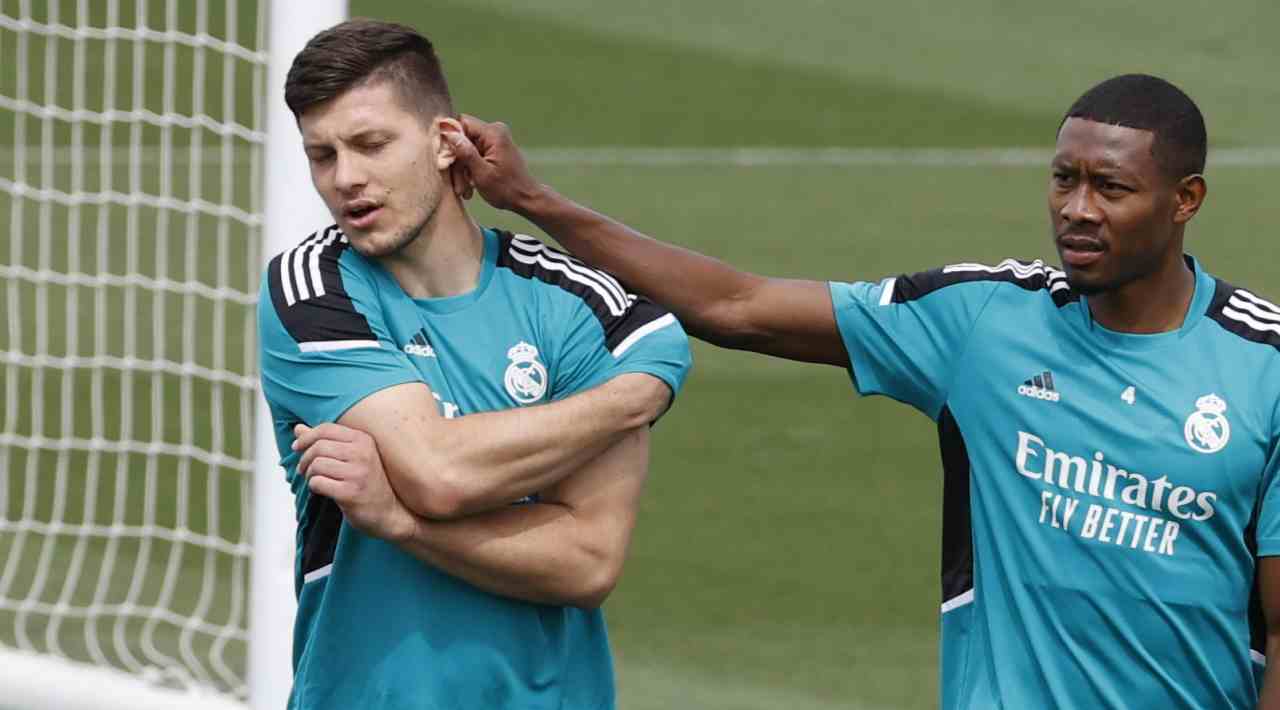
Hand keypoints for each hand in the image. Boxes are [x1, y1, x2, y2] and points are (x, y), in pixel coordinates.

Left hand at [292, 422, 416, 542]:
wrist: (390, 512)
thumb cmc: (368, 483)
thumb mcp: (351, 457)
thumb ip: (324, 441)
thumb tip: (298, 429)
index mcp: (363, 440)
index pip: (326, 429)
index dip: (307, 437)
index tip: (297, 447)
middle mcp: (363, 453)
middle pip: (318, 447)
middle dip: (304, 459)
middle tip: (303, 470)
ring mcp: (358, 473)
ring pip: (316, 465)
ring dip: (309, 474)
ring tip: (314, 480)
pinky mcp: (351, 493)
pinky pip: (318, 483)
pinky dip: (314, 487)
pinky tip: (321, 491)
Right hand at [442, 115, 543, 211]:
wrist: (526, 199)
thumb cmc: (507, 189)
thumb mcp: (482, 174)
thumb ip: (465, 152)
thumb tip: (449, 133)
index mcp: (493, 133)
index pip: (462, 123)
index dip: (450, 139)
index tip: (447, 159)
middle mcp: (495, 131)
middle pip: (463, 138)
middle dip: (457, 161)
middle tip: (457, 184)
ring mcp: (495, 140)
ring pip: (466, 148)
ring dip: (463, 169)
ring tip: (464, 190)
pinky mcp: (494, 148)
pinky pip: (474, 153)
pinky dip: (470, 168)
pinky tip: (470, 186)